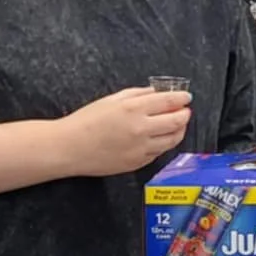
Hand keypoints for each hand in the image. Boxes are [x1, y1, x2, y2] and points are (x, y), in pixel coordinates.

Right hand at [61, 87, 191, 177]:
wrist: (69, 148)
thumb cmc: (85, 121)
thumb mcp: (111, 100)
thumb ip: (137, 94)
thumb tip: (156, 92)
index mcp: (134, 109)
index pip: (169, 101)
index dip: (182, 98)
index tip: (186, 97)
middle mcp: (141, 129)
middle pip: (177, 121)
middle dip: (184, 115)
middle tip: (185, 111)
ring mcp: (141, 148)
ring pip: (172, 140)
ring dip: (179, 131)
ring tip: (177, 125)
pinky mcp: (137, 163)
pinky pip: (158, 153)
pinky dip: (163, 144)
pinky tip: (159, 138)